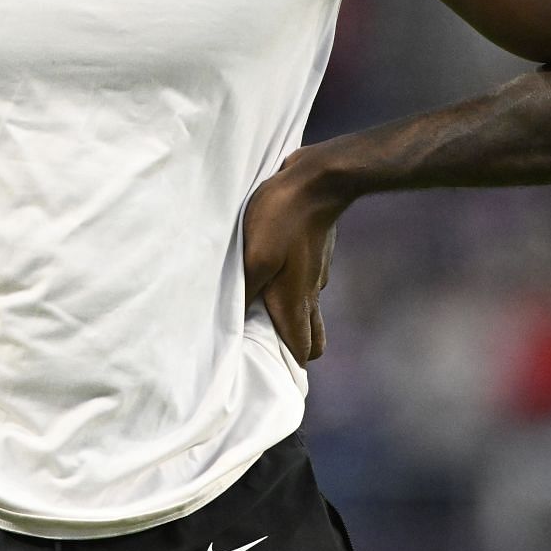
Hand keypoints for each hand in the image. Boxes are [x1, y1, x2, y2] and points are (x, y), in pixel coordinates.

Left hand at [241, 146, 349, 364]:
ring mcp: (315, 272)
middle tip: (264, 343)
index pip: (302, 352)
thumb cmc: (281, 218)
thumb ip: (245, 292)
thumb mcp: (254, 257)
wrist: (317, 181)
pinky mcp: (314, 252)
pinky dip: (290, 286)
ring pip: (308, 308)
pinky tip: (269, 271)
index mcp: (296, 302)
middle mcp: (310, 293)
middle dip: (293, 347)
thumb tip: (234, 322)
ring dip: (289, 315)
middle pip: (312, 337)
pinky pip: (304, 282)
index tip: (265, 369)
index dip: (287, 366)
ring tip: (259, 309)